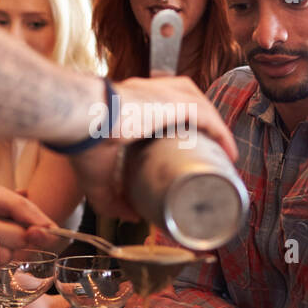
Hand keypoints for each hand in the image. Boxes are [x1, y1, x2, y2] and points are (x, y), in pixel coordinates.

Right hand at [68, 76, 236, 218]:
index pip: (159, 105)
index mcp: (127, 104)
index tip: (185, 145)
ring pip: (198, 103)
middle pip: (184, 100)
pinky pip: (207, 115)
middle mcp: (146, 91)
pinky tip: (228, 150)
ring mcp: (161, 92)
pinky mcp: (173, 100)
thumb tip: (132, 217)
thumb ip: (113, 200)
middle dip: (199, 122)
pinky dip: (220, 132)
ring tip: (221, 149)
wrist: (79, 119)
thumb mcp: (97, 180)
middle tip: (208, 148)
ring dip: (212, 125)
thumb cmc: (82, 143)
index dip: (176, 124)